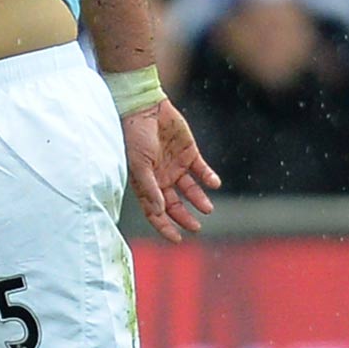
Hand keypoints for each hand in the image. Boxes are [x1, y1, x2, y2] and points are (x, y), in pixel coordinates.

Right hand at [123, 98, 219, 243]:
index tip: (177, 239)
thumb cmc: (135, 136)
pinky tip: (214, 184)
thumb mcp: (139, 164)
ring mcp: (175, 166)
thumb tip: (159, 210)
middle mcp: (161, 178)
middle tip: (196, 228)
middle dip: (184, 217)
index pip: (154, 211)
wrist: (144, 108)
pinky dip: (208, 178)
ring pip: (190, 190)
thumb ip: (149, 187)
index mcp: (146, 183)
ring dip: (199, 200)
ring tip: (208, 209)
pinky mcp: (189, 153)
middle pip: (174, 204)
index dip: (164, 226)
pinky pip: (201, 170)